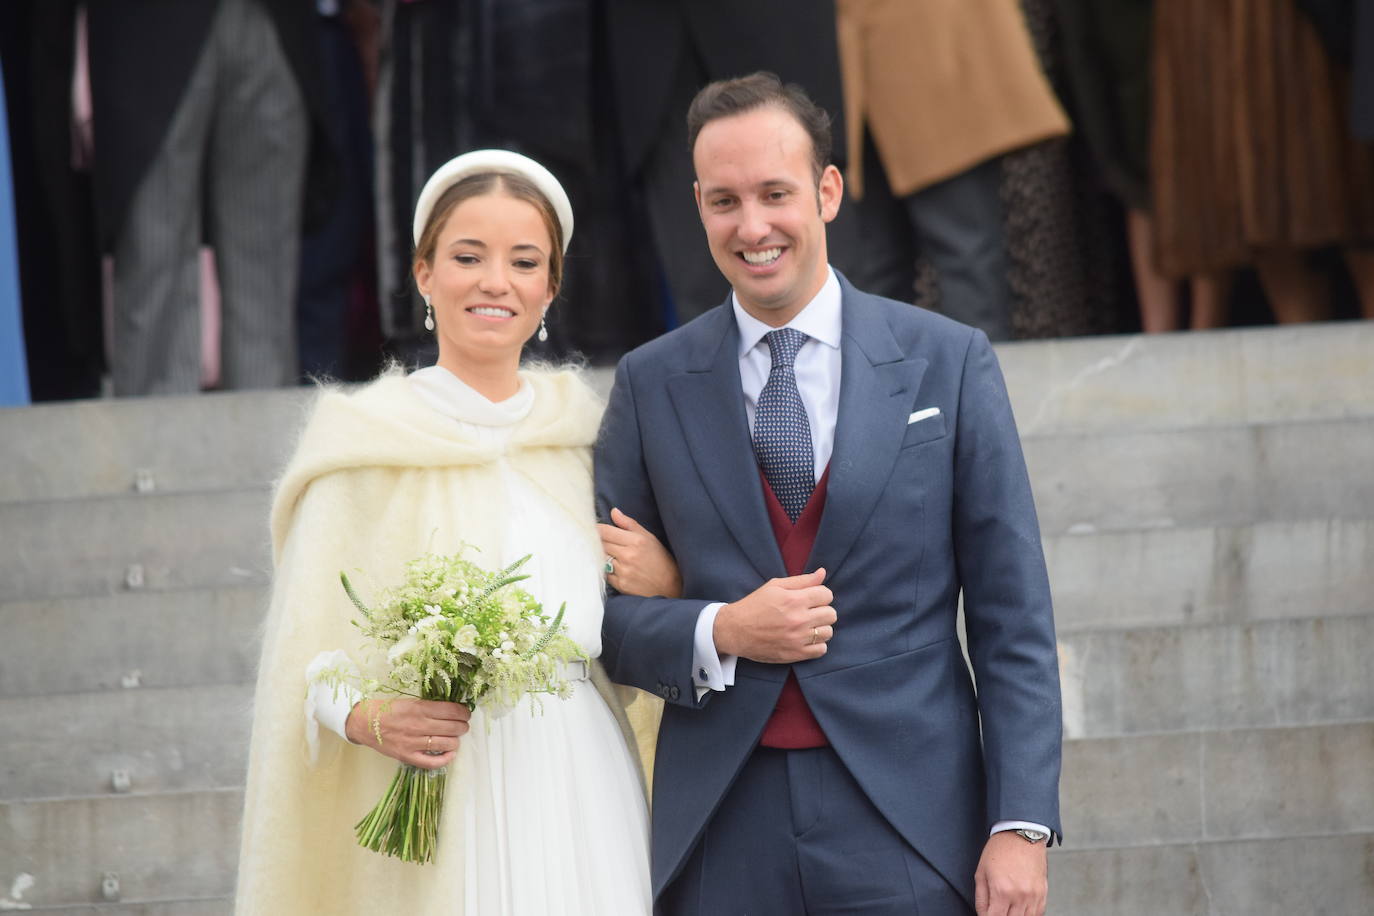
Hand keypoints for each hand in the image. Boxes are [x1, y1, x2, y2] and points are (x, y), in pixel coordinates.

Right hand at [345, 697, 470, 769]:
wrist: (364, 723)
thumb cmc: (387, 710)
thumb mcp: (409, 701)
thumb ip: (429, 706)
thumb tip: (452, 709)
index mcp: (419, 708)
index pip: (451, 710)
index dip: (463, 712)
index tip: (465, 713)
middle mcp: (418, 725)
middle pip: (452, 727)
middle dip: (463, 726)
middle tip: (463, 725)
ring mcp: (412, 743)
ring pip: (446, 744)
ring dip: (456, 740)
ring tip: (455, 737)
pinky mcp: (407, 756)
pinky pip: (432, 762)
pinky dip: (445, 759)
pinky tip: (450, 753)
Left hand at [598, 507, 682, 598]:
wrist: (670, 587)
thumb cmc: (661, 560)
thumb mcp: (649, 538)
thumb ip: (629, 524)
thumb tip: (614, 512)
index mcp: (636, 541)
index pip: (606, 531)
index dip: (597, 528)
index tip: (594, 528)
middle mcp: (628, 555)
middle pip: (601, 544)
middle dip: (598, 541)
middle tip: (599, 541)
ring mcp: (624, 571)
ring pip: (601, 559)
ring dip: (603, 556)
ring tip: (610, 555)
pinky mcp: (621, 584)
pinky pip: (605, 574)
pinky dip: (607, 570)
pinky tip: (616, 569)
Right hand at [713, 568, 834, 662]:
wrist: (735, 630)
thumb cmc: (754, 605)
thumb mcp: (775, 586)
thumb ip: (801, 580)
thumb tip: (823, 573)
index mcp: (794, 600)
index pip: (827, 594)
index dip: (820, 594)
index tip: (811, 598)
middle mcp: (798, 619)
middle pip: (831, 614)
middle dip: (822, 610)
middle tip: (809, 612)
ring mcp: (798, 639)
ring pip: (828, 632)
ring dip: (821, 628)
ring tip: (808, 625)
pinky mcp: (795, 654)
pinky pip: (821, 650)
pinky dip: (817, 644)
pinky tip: (805, 638)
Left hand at [974, 830, 1047, 915]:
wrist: (1021, 834)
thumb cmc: (1000, 849)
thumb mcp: (981, 872)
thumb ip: (981, 898)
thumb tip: (982, 914)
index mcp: (1002, 891)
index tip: (986, 915)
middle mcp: (1020, 896)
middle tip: (997, 910)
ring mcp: (1034, 895)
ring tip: (1008, 909)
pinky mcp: (1043, 893)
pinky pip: (1038, 913)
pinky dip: (1028, 915)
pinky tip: (1020, 910)